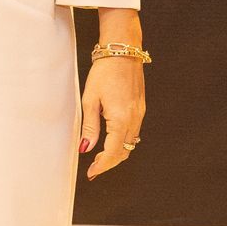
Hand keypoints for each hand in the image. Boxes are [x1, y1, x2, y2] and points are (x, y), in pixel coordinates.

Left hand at [80, 7, 145, 179]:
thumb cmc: (104, 73)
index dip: (102, 165)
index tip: (91, 173)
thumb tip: (85, 148)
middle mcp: (134, 119)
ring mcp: (140, 113)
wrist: (123, 52)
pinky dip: (124, 141)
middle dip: (110, 163)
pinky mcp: (141, 108)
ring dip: (117, 153)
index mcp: (121, 119)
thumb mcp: (90, 99)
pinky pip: (134, 131)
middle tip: (94, 169)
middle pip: (125, 151)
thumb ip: (90, 126)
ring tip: (101, 158)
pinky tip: (112, 140)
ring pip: (131, 143)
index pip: (113, 151)